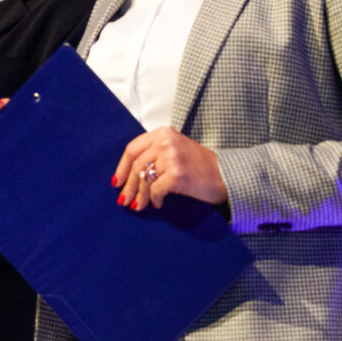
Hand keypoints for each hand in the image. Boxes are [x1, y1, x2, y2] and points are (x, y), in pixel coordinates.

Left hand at [112, 127, 227, 211]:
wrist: (225, 175)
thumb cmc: (199, 165)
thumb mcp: (175, 149)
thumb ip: (154, 154)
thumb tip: (128, 176)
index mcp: (163, 133)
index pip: (132, 149)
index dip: (122, 167)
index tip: (116, 182)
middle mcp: (166, 142)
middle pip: (136, 166)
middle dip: (128, 186)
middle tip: (123, 200)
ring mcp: (172, 157)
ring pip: (144, 179)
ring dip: (139, 196)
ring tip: (138, 206)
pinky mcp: (177, 174)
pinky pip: (156, 190)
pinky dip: (154, 199)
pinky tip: (157, 204)